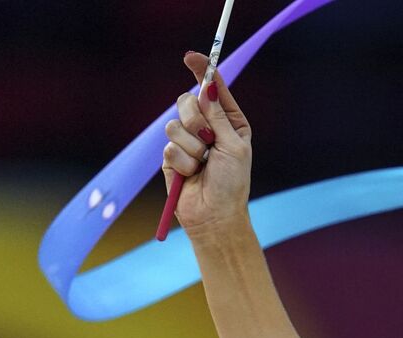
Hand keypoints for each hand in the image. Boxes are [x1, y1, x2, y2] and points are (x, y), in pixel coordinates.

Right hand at [161, 51, 252, 236]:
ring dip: (190, 146)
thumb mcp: (233, 146)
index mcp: (230, 122)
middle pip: (187, 101)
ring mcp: (188, 140)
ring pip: (175, 122)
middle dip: (196, 120)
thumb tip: (206, 88)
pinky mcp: (171, 155)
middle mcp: (208, 128)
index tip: (191, 57)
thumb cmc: (232, 184)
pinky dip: (182, 161)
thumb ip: (219, 117)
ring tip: (202, 164)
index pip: (213, 90)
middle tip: (207, 141)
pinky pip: (168, 145)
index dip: (202, 71)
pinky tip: (190, 174)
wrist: (214, 215)